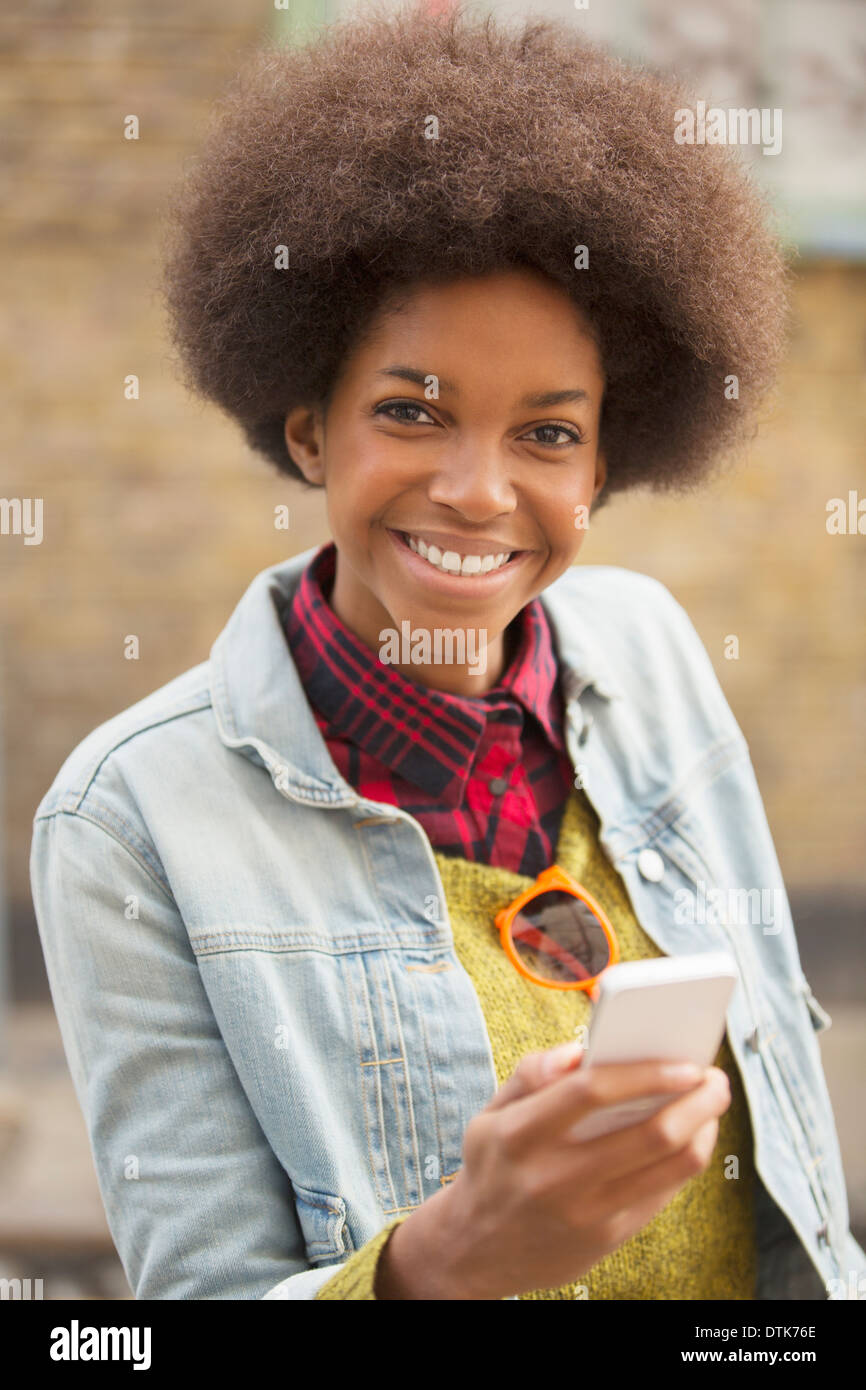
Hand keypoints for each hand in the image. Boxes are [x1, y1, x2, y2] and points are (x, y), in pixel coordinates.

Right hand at [375, 1040, 729, 1298]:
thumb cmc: (492, 1166)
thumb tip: (579, 1049)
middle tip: (714, 1078)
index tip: (684, 1060)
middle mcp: (555, 1176)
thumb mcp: (490, 1115)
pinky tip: (692, 1137)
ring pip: (670, 1166)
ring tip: (710, 1104)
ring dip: (704, 1129)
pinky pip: (664, 1192)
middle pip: (650, 1133)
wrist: (475, 1249)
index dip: (646, 1072)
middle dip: (697, 1099)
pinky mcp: (608, 1237)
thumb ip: (530, 1073)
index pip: (592, 1091)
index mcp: (521, 1134)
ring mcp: (586, 1212)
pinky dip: (687, 1159)